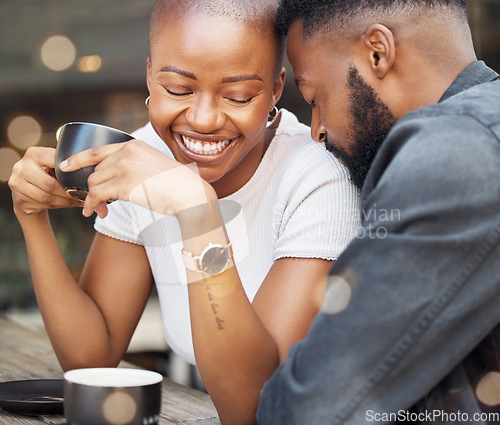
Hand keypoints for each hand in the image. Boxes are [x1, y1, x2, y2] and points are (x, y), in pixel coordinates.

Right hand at [8, 146, 81, 217]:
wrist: (27, 189)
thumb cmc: (47, 173)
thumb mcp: (52, 163)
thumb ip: (64, 162)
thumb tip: (89, 165)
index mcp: (33, 154)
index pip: (54, 161)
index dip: (69, 172)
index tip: (83, 178)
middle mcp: (21, 167)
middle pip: (50, 184)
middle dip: (69, 192)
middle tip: (83, 196)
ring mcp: (17, 184)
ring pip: (47, 198)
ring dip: (66, 202)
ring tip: (78, 201)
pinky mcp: (20, 200)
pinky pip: (43, 206)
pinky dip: (59, 206)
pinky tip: (68, 204)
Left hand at [60, 139, 216, 217]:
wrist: (190, 194)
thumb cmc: (178, 185)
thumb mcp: (155, 166)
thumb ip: (135, 166)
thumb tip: (118, 177)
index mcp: (134, 146)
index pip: (98, 150)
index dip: (78, 158)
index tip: (65, 165)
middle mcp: (126, 153)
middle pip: (94, 171)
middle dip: (91, 188)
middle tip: (96, 203)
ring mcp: (124, 167)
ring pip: (93, 183)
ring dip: (92, 199)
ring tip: (99, 210)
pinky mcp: (123, 184)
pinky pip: (96, 195)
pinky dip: (91, 205)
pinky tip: (94, 212)